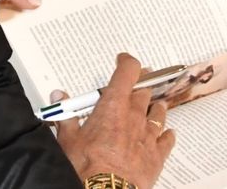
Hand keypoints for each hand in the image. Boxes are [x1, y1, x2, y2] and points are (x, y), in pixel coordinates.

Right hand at [54, 54, 175, 188]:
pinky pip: (168, 139)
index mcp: (113, 106)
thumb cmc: (86, 166)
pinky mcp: (157, 155)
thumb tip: (59, 96)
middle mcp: (134, 116)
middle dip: (142, 83)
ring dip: (156, 106)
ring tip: (155, 104)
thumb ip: (66, 115)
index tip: (123, 60)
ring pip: (159, 112)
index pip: (127, 72)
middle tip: (140, 80)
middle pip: (144, 90)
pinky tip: (167, 133)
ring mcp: (148, 135)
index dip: (127, 62)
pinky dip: (167, 134)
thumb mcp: (68, 139)